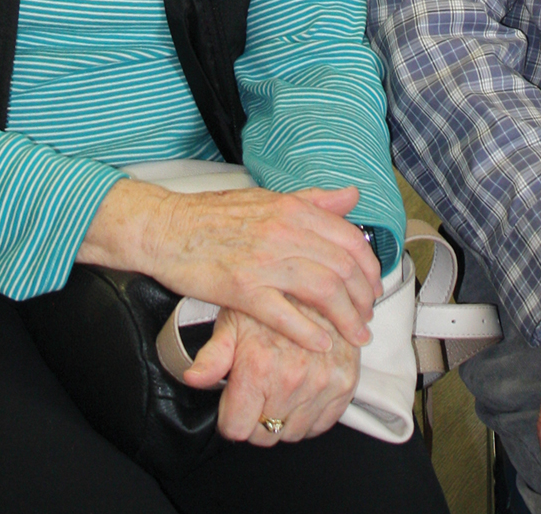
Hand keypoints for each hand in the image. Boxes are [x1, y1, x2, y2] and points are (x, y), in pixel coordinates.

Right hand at [79, 179, 381, 352]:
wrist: (166, 228)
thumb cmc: (214, 215)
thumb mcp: (267, 198)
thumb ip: (312, 200)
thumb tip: (352, 196)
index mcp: (291, 209)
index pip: (349, 239)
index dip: (369, 267)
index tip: (373, 286)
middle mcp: (283, 232)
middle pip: (342, 268)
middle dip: (363, 298)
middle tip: (368, 317)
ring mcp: (263, 262)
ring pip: (323, 292)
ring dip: (346, 318)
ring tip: (356, 336)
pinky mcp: (242, 290)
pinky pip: (285, 316)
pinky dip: (309, 333)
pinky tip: (322, 344)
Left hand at [185, 302, 359, 443]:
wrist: (317, 283)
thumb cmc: (271, 301)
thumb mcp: (232, 322)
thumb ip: (212, 356)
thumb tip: (193, 378)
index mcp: (259, 366)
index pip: (236, 428)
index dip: (231, 415)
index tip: (236, 400)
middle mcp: (291, 379)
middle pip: (264, 434)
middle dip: (257, 416)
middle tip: (259, 389)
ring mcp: (321, 383)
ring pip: (292, 433)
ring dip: (284, 416)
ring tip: (281, 384)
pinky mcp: (344, 384)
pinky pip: (321, 425)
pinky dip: (310, 414)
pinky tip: (302, 388)